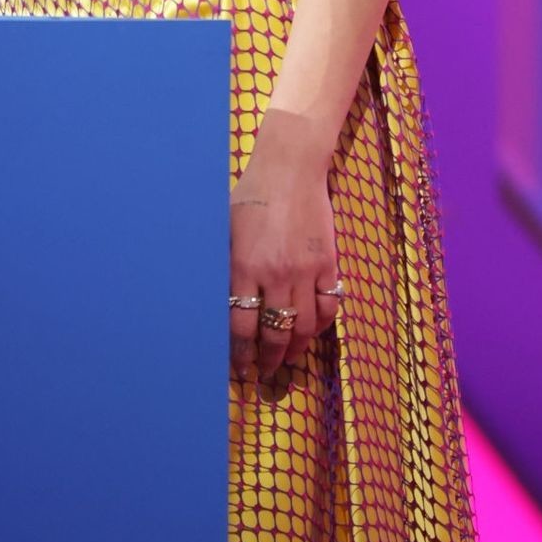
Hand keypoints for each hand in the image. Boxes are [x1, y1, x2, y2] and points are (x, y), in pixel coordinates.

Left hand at [229, 152, 340, 385]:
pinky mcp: (328, 264)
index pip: (241, 326)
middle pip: (274, 333)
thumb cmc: (251, 195)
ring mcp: (306, 271)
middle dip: (269, 359)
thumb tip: (212, 301)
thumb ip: (223, 266)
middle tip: (265, 372)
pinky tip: (312, 331)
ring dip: (296, 349)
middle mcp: (276, 274)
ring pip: (304, 327)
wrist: (290, 169)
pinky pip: (329, 306)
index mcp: (245, 266)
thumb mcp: (225, 228)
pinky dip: (322, 326)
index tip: (239, 368)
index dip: (240, 354)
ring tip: (288, 358)